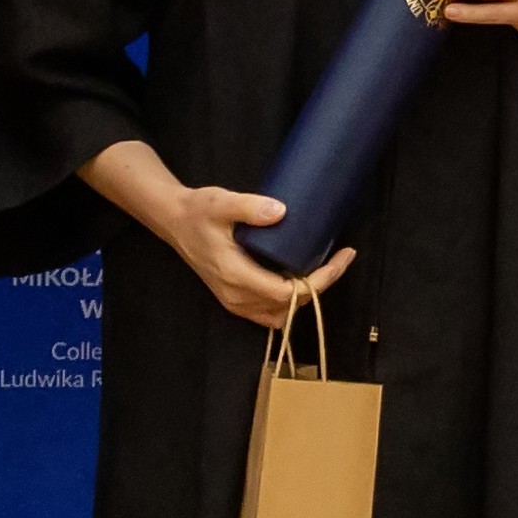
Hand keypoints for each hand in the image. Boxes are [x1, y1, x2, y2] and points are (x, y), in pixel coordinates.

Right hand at [80, 142, 352, 326]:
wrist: (174, 221)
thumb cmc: (197, 211)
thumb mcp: (221, 202)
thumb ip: (250, 206)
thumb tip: (282, 211)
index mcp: (237, 277)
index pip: (289, 292)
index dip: (322, 279)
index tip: (343, 256)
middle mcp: (237, 297)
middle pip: (290, 306)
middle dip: (321, 285)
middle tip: (341, 257)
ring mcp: (235, 302)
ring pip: (281, 315)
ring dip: (304, 297)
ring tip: (324, 268)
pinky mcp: (235, 299)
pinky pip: (269, 312)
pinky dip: (289, 301)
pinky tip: (300, 277)